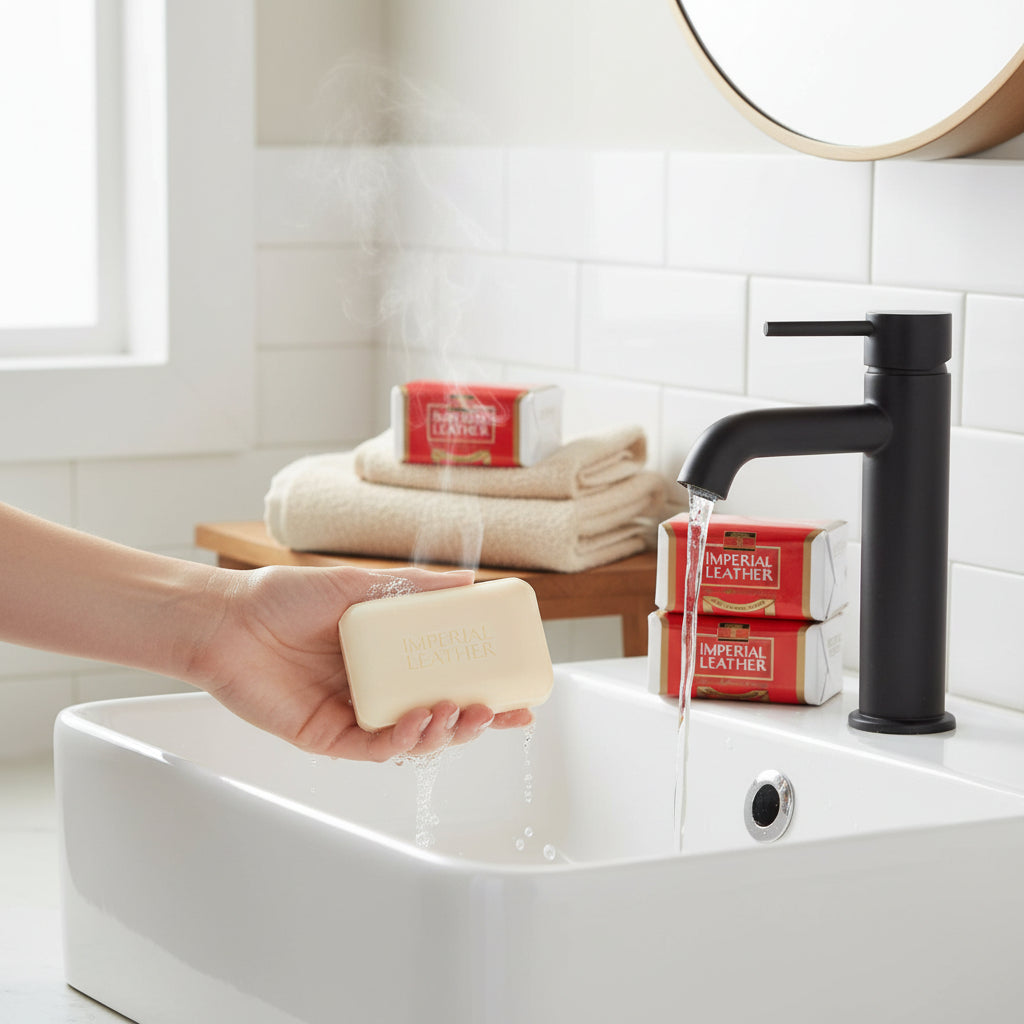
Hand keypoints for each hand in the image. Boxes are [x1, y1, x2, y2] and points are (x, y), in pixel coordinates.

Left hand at [191, 564, 532, 760]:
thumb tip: (468, 582)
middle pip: (439, 716)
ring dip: (444, 731)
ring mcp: (353, 715)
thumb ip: (413, 587)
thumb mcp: (359, 585)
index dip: (486, 691)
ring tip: (460, 710)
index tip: (522, 696)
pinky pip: (373, 747)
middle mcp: (376, 690)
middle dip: (476, 722)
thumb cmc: (284, 598)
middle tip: (502, 714)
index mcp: (388, 658)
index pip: (447, 679)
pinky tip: (420, 720)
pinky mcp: (327, 737)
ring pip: (412, 739)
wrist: (227, 619)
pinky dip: (402, 738)